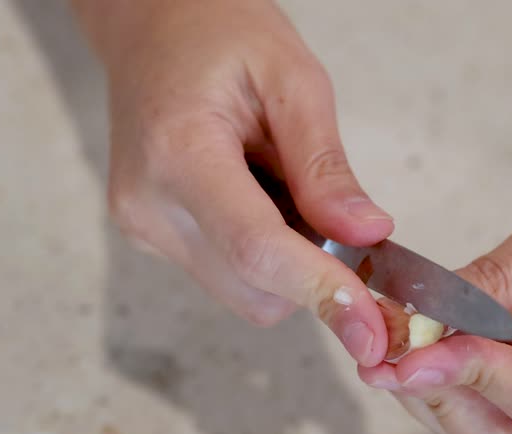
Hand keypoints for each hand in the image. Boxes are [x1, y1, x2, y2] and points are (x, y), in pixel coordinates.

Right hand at [79, 0, 392, 364]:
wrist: (152, 24)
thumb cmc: (217, 33)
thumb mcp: (292, 77)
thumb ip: (326, 164)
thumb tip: (366, 235)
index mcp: (178, 152)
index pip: (255, 249)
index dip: (319, 291)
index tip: (369, 326)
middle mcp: (148, 203)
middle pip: (254, 286)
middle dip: (311, 269)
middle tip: (332, 207)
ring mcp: (143, 226)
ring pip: (244, 291)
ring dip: (285, 260)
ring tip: (279, 181)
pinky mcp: (150, 237)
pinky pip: (227, 274)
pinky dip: (259, 252)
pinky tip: (255, 193)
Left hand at [359, 134, 511, 433]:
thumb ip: (502, 279)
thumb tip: (425, 322)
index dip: (469, 379)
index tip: (406, 350)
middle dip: (443, 403)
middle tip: (383, 353)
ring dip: (438, 399)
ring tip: (391, 342)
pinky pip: (496, 413)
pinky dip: (453, 383)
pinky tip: (421, 343)